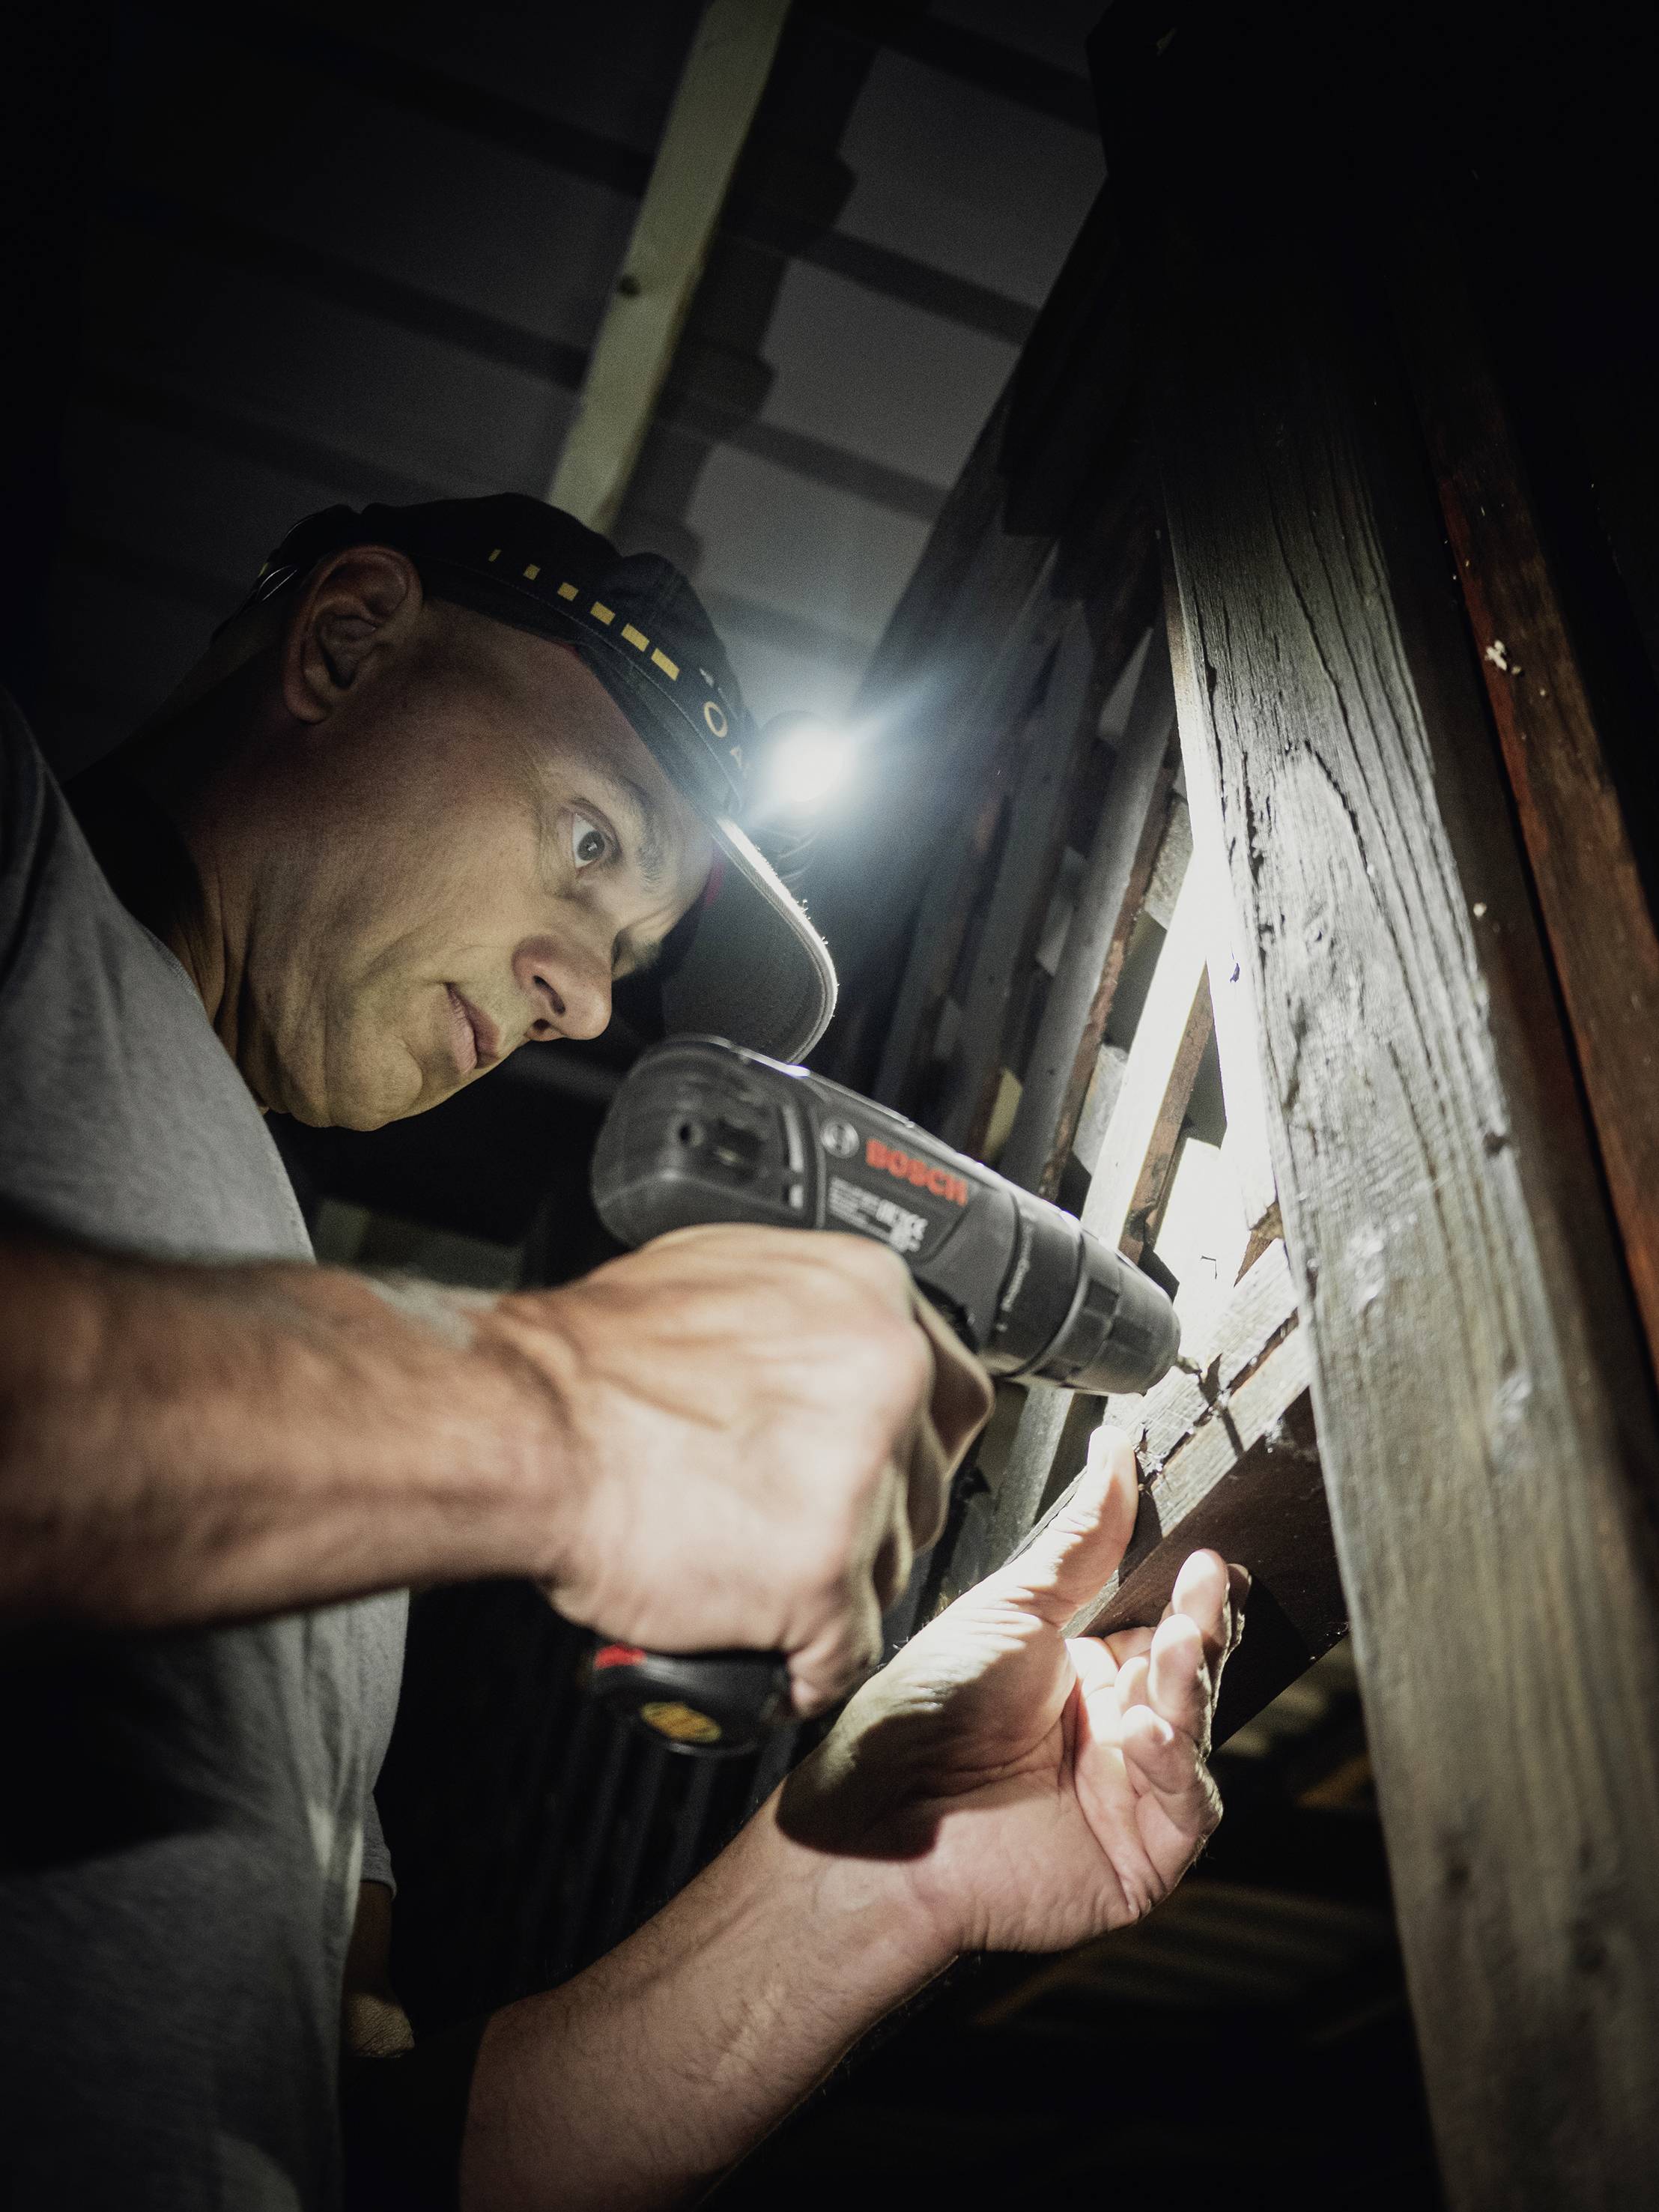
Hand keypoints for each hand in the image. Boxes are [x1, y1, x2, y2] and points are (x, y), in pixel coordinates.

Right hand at [488, 1225, 991, 1713]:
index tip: (877, 1474)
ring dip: (834, 1589)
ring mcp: (864, 1475)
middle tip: (798, 1534)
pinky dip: (803, 1665)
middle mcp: (886, 1375)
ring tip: (754, 1579)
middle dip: (871, 1523)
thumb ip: (803, 1320)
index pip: (948, 1393)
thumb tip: (826, 1353)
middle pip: (924, 1485)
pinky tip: (761, 1650)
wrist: (522, 1424)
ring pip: (892, 1566)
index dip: (908, 1446)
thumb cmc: (590, 1363)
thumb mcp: (723, 1284)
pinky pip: (846, 1649)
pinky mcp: (825, 1570)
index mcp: (869, 1297)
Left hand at [777, 1424, 1247, 1956]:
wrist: (884, 1811)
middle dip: (1199, 1627)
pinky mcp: (1142, 1853)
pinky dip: (1177, 1767)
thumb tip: (1113, 1454)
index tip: (1205, 1555)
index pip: (1168, 1623)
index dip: (1191, 1594)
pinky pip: (1189, 1805)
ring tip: (1169, 1647)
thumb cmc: (925, 1711)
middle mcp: (1116, 1725)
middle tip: (1201, 1585)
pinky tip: (1142, 1734)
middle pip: (1193, 1672)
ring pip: (1199, 1731)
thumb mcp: (1012, 1608)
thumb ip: (1081, 1540)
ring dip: (1190, 1685)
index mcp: (1089, 1668)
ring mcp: (1132, 1790)